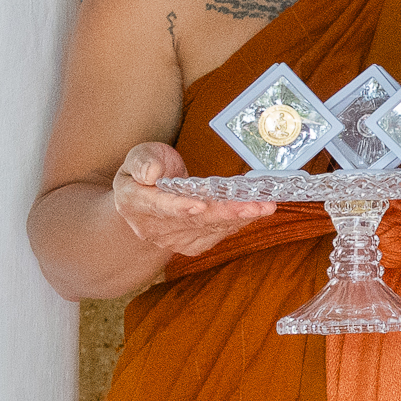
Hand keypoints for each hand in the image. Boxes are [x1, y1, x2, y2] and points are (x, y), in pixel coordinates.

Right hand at [108, 140, 274, 257]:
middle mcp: (153, 227)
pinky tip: (257, 210)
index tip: (200, 205)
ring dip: (241, 217)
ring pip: (210, 228)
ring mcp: (173, 239)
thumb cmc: (147, 170)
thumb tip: (152, 173)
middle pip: (194, 221)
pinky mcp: (193, 243)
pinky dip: (239, 221)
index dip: (179, 207)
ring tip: (265, 206)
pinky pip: (218, 233)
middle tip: (255, 205)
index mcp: (135, 203)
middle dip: (226, 212)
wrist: (149, 197)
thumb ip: (143, 162)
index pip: (159, 207)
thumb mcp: (138, 157)